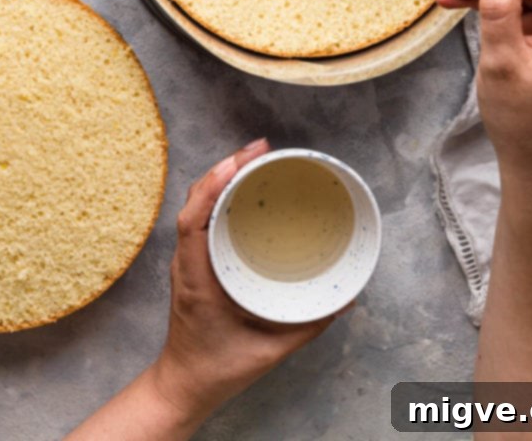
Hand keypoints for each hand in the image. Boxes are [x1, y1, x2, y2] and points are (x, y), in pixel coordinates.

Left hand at [148, 139, 341, 427]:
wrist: (185, 384)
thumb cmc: (219, 367)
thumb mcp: (269, 349)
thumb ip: (309, 324)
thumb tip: (346, 298)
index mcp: (196, 275)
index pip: (194, 217)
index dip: (214, 183)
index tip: (241, 159)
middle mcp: (187, 260)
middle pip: (197, 199)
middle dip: (226, 167)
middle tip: (260, 148)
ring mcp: (188, 259)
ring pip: (197, 204)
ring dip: (221, 176)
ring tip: (253, 157)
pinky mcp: (194, 261)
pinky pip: (202, 218)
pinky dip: (218, 194)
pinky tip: (240, 186)